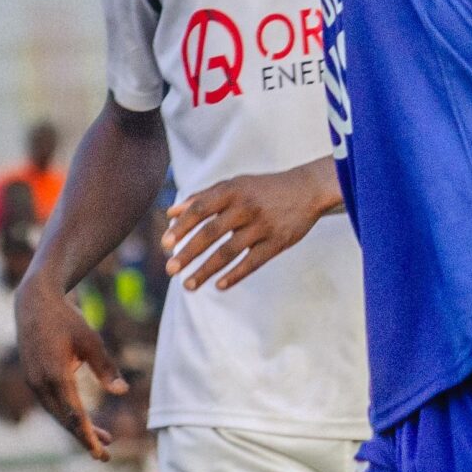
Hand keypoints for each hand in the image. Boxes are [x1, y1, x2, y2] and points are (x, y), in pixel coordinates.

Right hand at [12, 280, 128, 461]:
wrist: (34, 302)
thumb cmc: (67, 319)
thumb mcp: (91, 340)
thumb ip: (105, 368)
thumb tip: (122, 392)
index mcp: (55, 375)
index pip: (74, 415)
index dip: (88, 435)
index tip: (101, 452)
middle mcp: (40, 382)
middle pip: (64, 420)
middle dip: (84, 438)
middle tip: (106, 455)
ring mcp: (33, 381)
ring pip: (56, 413)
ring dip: (76, 427)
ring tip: (102, 438)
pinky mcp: (32, 378)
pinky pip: (50, 404)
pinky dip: (66, 414)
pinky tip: (81, 418)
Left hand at [164, 161, 340, 292]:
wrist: (307, 190)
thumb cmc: (262, 189)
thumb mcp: (234, 185)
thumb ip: (202, 197)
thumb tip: (170, 213)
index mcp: (232, 190)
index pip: (200, 210)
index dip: (181, 227)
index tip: (165, 244)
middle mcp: (246, 207)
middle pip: (211, 233)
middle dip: (188, 253)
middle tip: (170, 269)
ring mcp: (262, 226)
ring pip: (228, 252)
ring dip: (206, 271)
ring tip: (187, 285)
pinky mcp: (277, 242)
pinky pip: (252, 263)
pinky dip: (235, 275)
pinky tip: (219, 286)